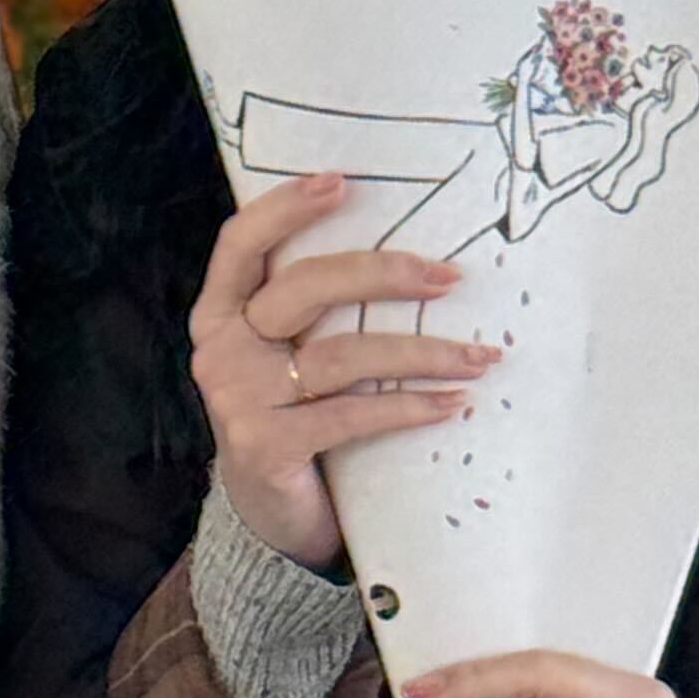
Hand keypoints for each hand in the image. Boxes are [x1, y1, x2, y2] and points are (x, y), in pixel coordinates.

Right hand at [187, 174, 498, 570]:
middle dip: (383, 275)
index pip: (240, 243)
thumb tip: (411, 251)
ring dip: (422, 352)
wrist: (270, 516)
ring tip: (479, 356)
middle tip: (449, 277)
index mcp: (220, 312)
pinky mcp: (266, 447)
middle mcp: (220, 349)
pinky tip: (453, 403)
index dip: (285, 207)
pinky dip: (410, 408)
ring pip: (341, 356)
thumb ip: (313, 309)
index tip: (341, 182)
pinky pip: (351, 415)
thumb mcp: (287, 354)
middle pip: (303, 288)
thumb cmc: (294, 415)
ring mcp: (238, 399)